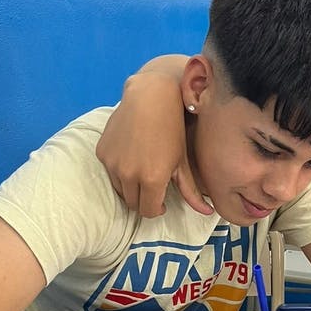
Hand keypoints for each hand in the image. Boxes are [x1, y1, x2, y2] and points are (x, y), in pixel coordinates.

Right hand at [96, 73, 211, 217]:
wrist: (150, 97)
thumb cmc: (172, 128)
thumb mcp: (182, 161)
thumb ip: (191, 192)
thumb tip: (208, 213)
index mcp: (151, 180)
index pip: (148, 211)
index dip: (156, 209)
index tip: (161, 203)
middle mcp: (128, 175)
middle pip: (133, 204)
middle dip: (143, 200)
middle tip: (153, 188)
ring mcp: (112, 163)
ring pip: (120, 190)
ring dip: (131, 188)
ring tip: (143, 171)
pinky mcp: (102, 152)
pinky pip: (110, 172)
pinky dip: (120, 171)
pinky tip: (132, 156)